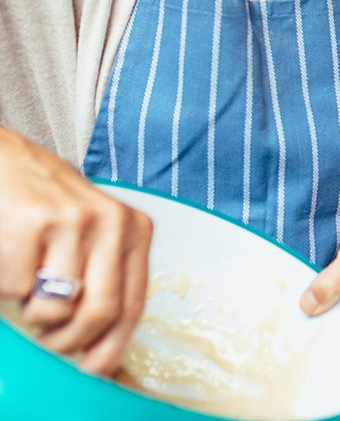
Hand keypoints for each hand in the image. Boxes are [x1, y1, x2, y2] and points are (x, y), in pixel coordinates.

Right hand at [0, 128, 152, 375]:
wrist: (3, 161)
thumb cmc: (45, 208)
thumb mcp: (90, 236)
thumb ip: (103, 280)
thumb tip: (107, 355)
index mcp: (134, 229)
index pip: (134, 305)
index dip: (112, 348)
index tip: (94, 371)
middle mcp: (113, 222)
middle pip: (101, 314)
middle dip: (70, 343)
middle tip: (51, 340)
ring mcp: (74, 221)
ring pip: (56, 309)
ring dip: (34, 315)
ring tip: (29, 288)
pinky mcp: (33, 223)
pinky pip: (17, 289)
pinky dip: (7, 287)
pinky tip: (10, 257)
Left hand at [300, 213, 339, 340]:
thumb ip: (333, 281)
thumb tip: (307, 306)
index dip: (315, 339)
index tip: (296, 326)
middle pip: (336, 342)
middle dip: (313, 329)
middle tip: (295, 313)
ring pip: (335, 331)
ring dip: (317, 320)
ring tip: (303, 306)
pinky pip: (339, 321)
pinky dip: (325, 312)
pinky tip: (315, 301)